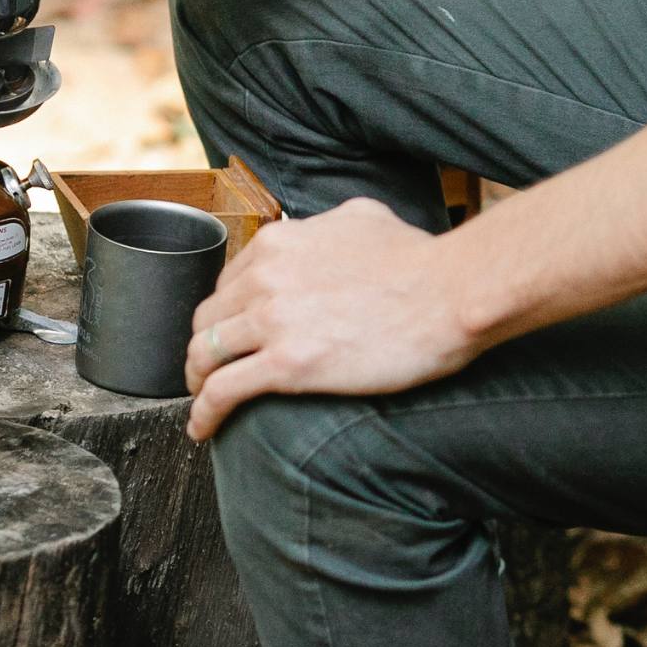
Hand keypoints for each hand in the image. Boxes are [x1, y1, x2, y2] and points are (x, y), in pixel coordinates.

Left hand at [182, 198, 479, 440]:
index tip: (227, 332)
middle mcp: (265, 277)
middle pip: (207, 319)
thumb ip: (327, 224)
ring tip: (201, 401)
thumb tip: (324, 230)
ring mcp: (273, 321)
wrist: (449, 293)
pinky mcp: (288, 365)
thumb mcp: (363, 217)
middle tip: (207, 370)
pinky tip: (202, 428)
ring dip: (197, 381)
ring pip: (206, 354)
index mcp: (277, 243)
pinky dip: (204, 413)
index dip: (223, 313)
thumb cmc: (419, 260)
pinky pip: (224, 391)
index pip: (227, 283)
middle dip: (202, 347)